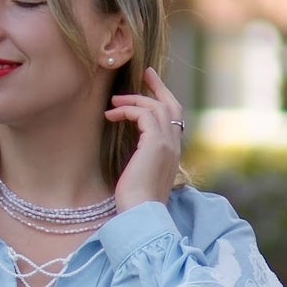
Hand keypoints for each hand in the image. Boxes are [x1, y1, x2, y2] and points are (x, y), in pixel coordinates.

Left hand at [106, 64, 183, 211]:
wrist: (142, 214)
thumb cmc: (136, 203)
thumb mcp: (140, 176)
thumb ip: (142, 160)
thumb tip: (132, 153)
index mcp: (173, 153)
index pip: (174, 119)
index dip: (164, 100)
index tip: (150, 87)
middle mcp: (174, 145)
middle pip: (171, 105)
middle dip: (157, 87)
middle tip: (144, 72)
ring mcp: (167, 143)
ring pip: (157, 107)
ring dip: (134, 99)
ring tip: (114, 101)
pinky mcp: (155, 144)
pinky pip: (144, 114)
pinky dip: (127, 110)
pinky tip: (111, 114)